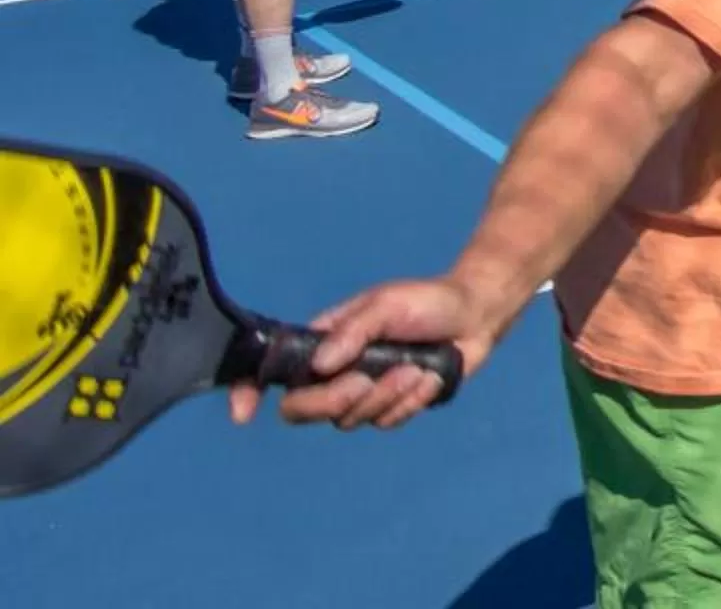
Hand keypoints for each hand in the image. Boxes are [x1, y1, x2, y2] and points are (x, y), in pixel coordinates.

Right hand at [228, 275, 501, 431]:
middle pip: (302, 410)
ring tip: (414, 368)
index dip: (249, 391)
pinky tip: (428, 377)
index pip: (272, 371)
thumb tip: (321, 366)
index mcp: (321, 343)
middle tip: (365, 381)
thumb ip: (352, 332)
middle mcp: (334, 373)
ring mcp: (362, 393)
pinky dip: (409, 402)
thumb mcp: (386, 305)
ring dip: (384, 397)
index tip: (243, 413)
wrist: (475, 315)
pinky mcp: (392, 407)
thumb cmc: (426, 301)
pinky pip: (386, 422)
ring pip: (348, 420)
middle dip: (332, 402)